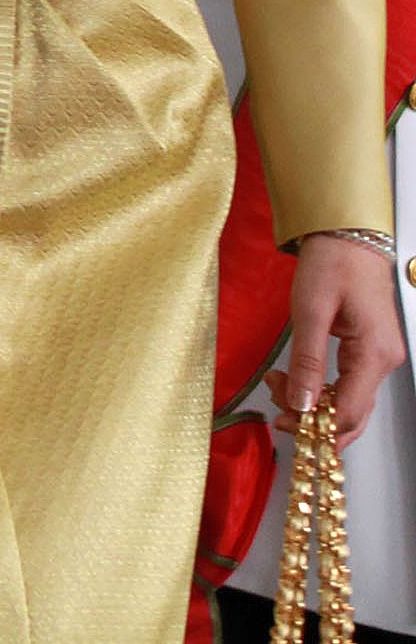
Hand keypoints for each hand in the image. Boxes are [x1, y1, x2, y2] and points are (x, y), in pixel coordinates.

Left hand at [283, 233, 408, 441]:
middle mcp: (384, 360)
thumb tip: (301, 403)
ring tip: (279, 384)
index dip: (317, 426)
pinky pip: (350, 383)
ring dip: (315, 403)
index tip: (283, 423)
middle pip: (353, 412)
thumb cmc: (333, 263)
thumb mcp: (310, 310)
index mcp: (374, 353)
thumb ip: (307, 360)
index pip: (350, 411)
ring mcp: (380, 356)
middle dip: (313, 418)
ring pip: (351, 400)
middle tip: (276, 409)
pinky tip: (297, 381)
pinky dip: (323, 389)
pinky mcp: (370, 349)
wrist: (347, 236)